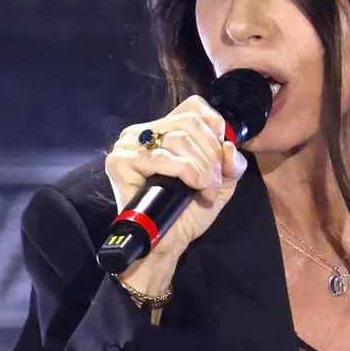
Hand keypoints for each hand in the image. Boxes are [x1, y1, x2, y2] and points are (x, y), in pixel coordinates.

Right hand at [103, 96, 248, 272]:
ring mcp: (128, 145)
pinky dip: (186, 172)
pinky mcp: (119, 161)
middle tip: (213, 181)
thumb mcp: (219, 183)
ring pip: (179, 139)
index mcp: (163, 130)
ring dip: (202, 167)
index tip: (220, 158)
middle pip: (190, 122)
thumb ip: (230, 162)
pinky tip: (193, 187)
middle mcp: (143, 132)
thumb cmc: (187, 213)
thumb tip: (229, 146)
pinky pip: (161, 157)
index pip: (194, 107)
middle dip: (211, 154)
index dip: (215, 128)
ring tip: (205, 188)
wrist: (167, 243)